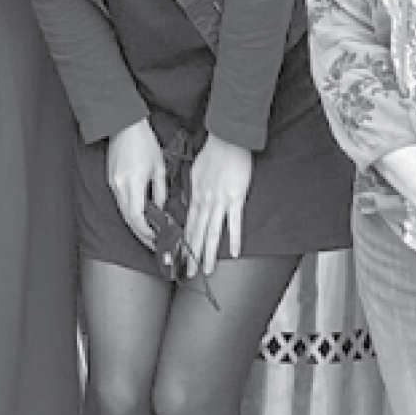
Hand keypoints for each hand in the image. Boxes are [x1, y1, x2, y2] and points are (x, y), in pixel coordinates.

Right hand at [106, 119, 163, 251]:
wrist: (124, 124)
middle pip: (129, 219)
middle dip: (142, 234)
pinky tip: (141, 216)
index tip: (158, 240)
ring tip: (151, 233)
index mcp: (133, 183)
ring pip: (124, 212)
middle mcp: (119, 187)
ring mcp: (113, 183)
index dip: (146, 232)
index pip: (137, 217)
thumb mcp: (159, 167)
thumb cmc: (144, 142)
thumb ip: (161, 191)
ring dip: (136, 224)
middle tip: (155, 244)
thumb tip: (162, 208)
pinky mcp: (111, 180)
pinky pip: (121, 202)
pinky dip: (131, 212)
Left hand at [185, 135, 252, 276]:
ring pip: (212, 232)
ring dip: (209, 253)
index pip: (187, 226)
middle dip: (192, 256)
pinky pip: (234, 223)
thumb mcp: (195, 173)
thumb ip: (191, 191)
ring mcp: (219, 202)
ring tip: (207, 270)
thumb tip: (188, 205)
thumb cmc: (212, 154)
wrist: (227, 140)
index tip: (180, 258)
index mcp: (195, 197)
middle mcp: (204, 202)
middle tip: (189, 274)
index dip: (183, 244)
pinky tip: (234, 253)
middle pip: (197, 234)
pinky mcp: (235, 199)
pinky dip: (234, 239)